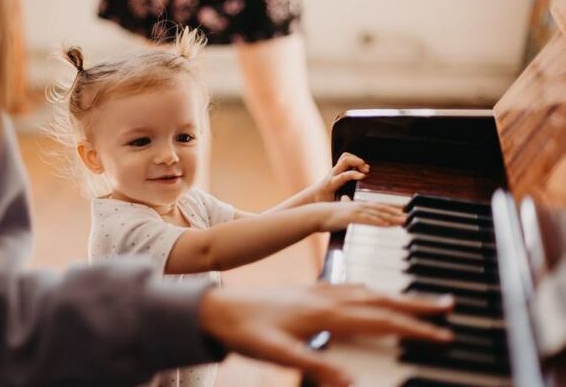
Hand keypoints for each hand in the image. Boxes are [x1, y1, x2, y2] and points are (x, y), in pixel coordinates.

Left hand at [200, 284, 453, 386]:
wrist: (215, 308)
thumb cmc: (244, 331)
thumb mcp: (277, 354)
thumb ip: (314, 365)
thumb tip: (351, 381)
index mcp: (324, 312)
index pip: (379, 320)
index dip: (413, 328)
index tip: (443, 334)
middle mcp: (325, 296)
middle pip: (380, 298)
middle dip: (416, 304)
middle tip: (448, 305)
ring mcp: (317, 291)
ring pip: (367, 290)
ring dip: (395, 295)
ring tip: (419, 301)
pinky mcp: (307, 291)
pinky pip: (349, 287)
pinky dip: (370, 291)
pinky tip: (370, 295)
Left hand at [310, 153, 369, 202]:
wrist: (312, 196)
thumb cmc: (323, 202)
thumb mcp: (331, 206)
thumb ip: (342, 204)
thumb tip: (352, 204)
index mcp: (331, 184)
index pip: (343, 176)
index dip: (354, 174)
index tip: (364, 176)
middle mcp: (332, 174)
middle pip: (345, 160)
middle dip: (358, 162)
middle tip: (367, 170)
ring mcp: (334, 170)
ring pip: (345, 157)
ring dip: (357, 159)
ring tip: (365, 168)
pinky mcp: (336, 169)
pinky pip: (345, 159)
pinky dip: (355, 160)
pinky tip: (360, 168)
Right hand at [312, 199, 405, 231]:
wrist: (316, 215)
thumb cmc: (328, 216)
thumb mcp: (342, 213)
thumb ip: (348, 211)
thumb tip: (349, 210)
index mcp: (359, 205)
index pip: (378, 206)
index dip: (391, 208)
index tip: (403, 211)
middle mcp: (360, 206)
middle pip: (382, 209)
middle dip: (396, 213)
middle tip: (408, 217)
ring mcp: (356, 211)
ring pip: (377, 213)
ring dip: (391, 217)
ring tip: (403, 221)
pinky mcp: (351, 217)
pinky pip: (367, 220)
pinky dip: (378, 221)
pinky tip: (386, 224)